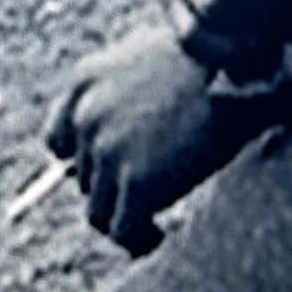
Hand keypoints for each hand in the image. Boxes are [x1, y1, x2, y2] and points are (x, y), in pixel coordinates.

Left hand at [43, 22, 243, 253]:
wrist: (233, 61)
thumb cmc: (206, 55)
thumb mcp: (148, 50)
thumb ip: (124, 83)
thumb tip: (129, 120)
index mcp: (84, 80)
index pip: (58, 141)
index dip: (85, 161)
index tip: (109, 171)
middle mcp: (86, 116)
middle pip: (84, 177)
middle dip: (114, 188)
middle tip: (149, 194)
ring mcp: (108, 149)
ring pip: (98, 209)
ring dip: (124, 218)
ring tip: (150, 225)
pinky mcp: (136, 180)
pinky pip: (122, 230)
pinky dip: (137, 240)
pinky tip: (157, 237)